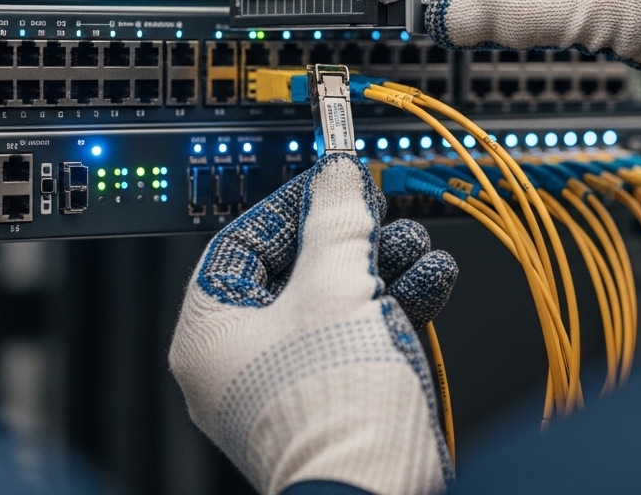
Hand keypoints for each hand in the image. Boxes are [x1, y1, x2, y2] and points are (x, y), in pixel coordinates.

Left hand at [169, 155, 456, 494]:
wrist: (376, 491)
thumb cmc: (332, 410)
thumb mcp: (336, 285)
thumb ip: (336, 220)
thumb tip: (335, 176)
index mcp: (209, 334)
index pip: (242, 243)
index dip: (291, 204)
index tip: (330, 182)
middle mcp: (238, 365)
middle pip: (295, 273)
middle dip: (351, 240)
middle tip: (378, 214)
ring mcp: (285, 388)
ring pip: (333, 305)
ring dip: (382, 268)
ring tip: (416, 247)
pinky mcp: (332, 405)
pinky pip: (356, 340)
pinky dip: (393, 308)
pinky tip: (430, 280)